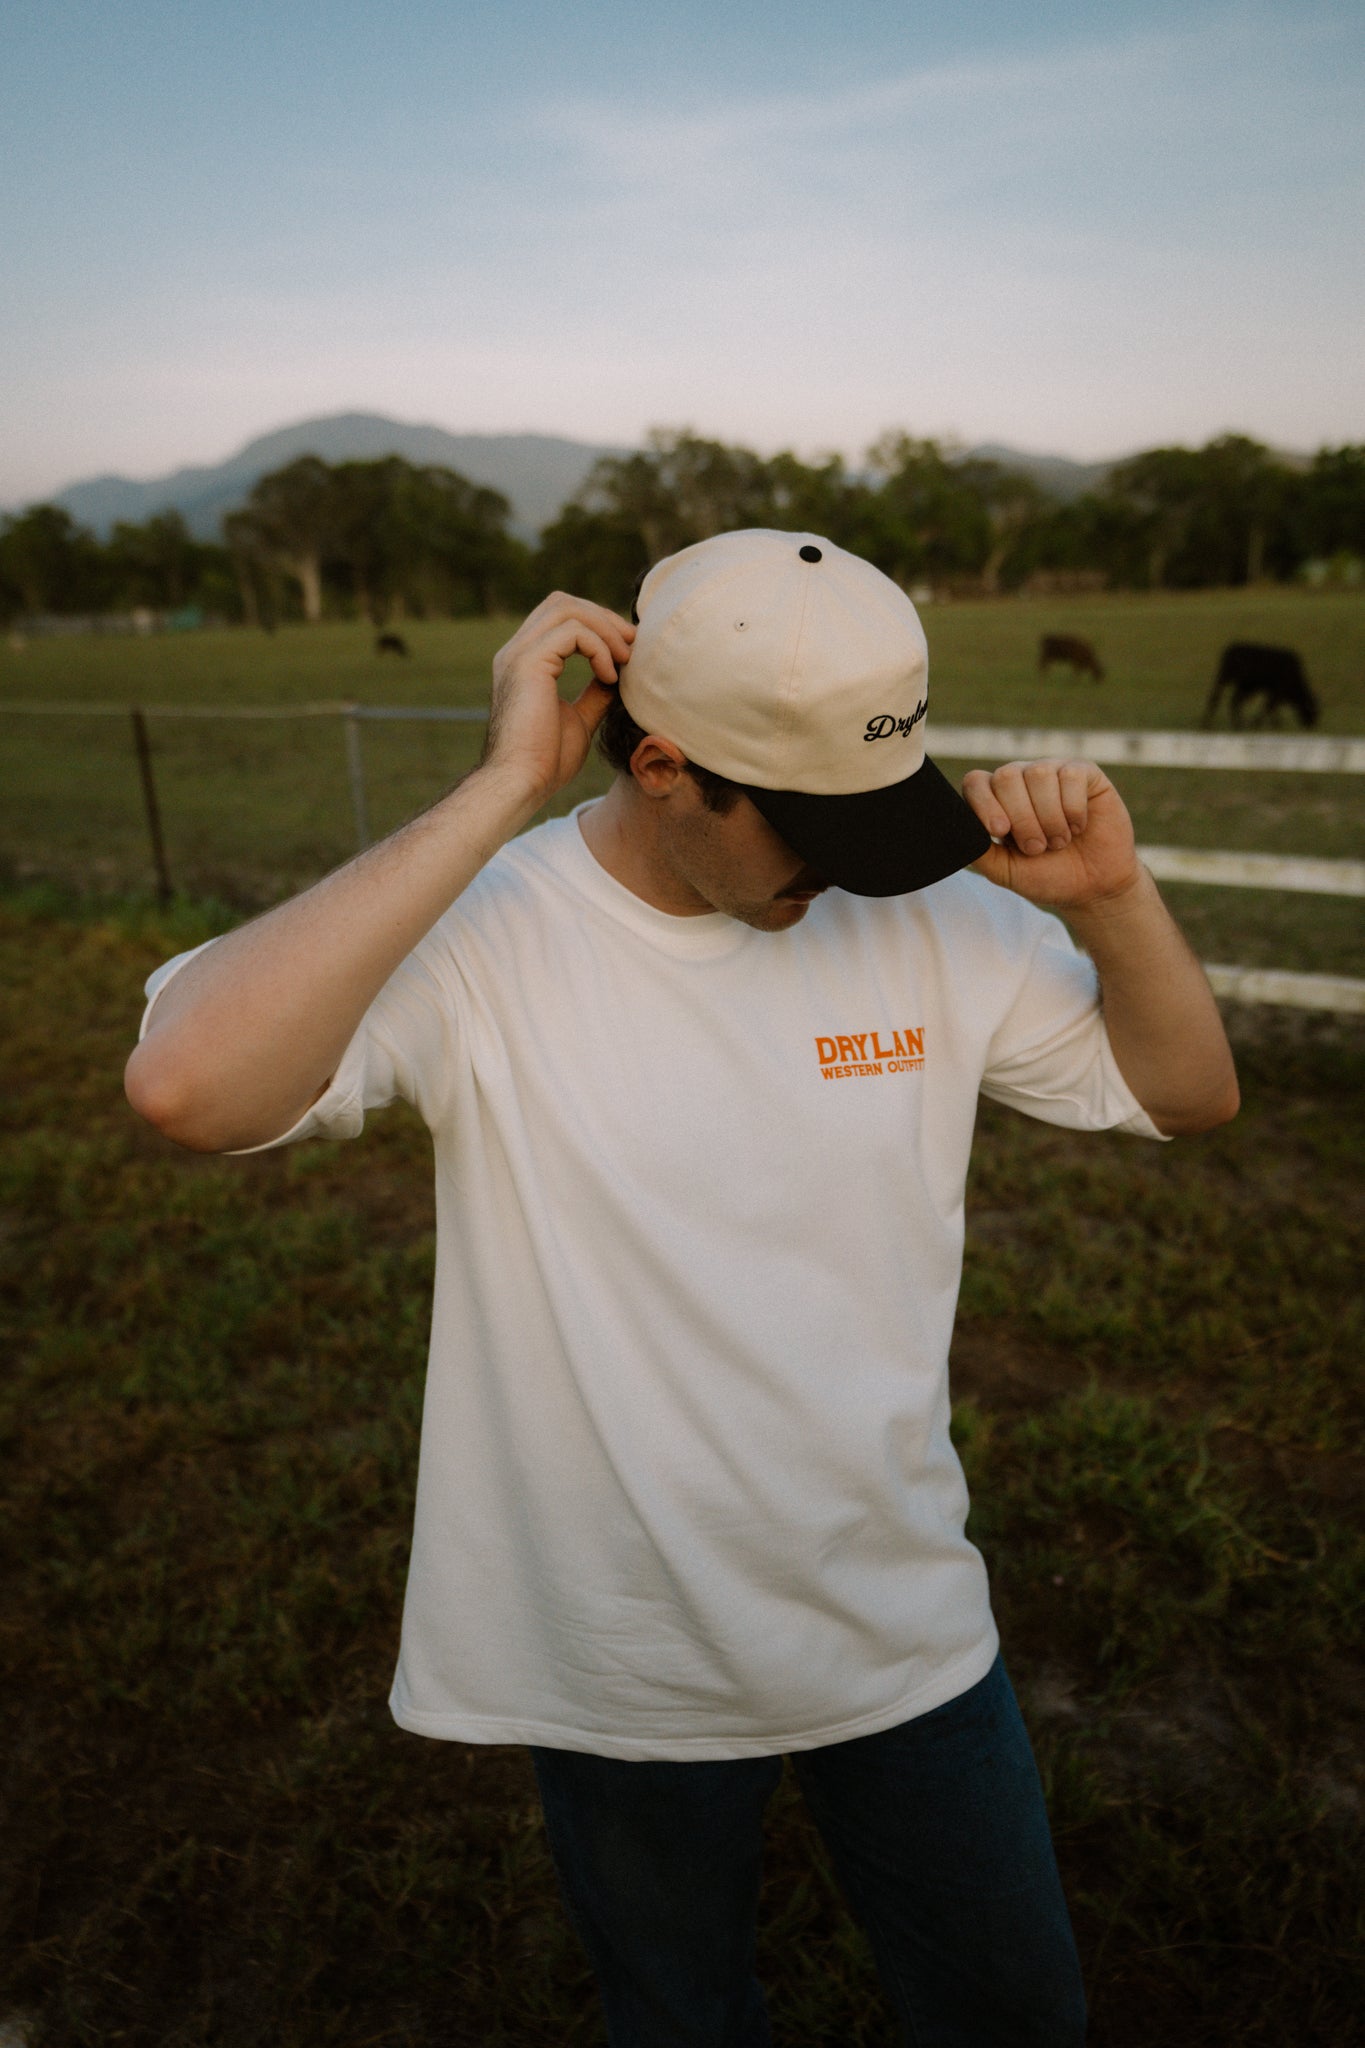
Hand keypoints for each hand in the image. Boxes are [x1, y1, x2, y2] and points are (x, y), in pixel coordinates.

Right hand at [483, 592, 635, 803]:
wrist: (521, 783)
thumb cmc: (545, 761)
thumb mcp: (580, 719)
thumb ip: (595, 693)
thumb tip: (618, 676)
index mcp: (524, 662)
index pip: (559, 617)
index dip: (597, 623)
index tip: (627, 649)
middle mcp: (516, 651)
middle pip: (562, 603)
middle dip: (603, 617)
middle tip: (632, 644)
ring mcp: (518, 654)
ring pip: (567, 608)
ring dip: (605, 629)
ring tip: (626, 659)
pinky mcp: (527, 662)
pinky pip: (572, 631)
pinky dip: (598, 647)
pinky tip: (610, 675)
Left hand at [962, 758, 1142, 907]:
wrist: (1092, 886)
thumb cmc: (1046, 876)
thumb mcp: (1005, 870)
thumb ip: (979, 850)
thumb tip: (957, 831)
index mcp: (996, 799)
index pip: (976, 783)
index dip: (984, 804)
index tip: (1000, 831)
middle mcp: (1021, 779)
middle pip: (1006, 777)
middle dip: (1022, 818)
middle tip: (1036, 847)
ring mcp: (1052, 771)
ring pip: (1039, 775)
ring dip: (1049, 818)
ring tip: (1059, 841)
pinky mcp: (1083, 772)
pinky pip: (1070, 776)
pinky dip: (1073, 809)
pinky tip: (1078, 826)